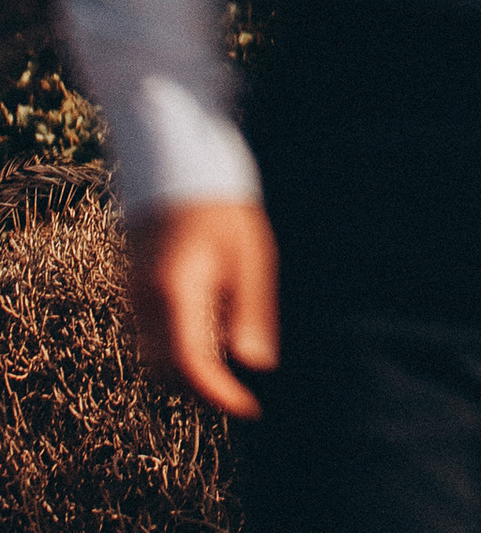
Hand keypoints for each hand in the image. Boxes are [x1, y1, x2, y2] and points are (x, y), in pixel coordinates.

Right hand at [126, 198, 279, 419]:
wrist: (177, 167)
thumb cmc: (222, 208)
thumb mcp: (251, 255)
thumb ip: (251, 311)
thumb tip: (255, 366)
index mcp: (176, 290)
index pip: (189, 364)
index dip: (218, 395)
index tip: (249, 408)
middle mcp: (144, 301)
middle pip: (167, 371)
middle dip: (203, 387)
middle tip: (244, 388)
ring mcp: (132, 298)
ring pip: (154, 359)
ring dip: (188, 370)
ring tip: (229, 356)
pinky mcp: (131, 293)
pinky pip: (149, 339)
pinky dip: (176, 348)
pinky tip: (208, 331)